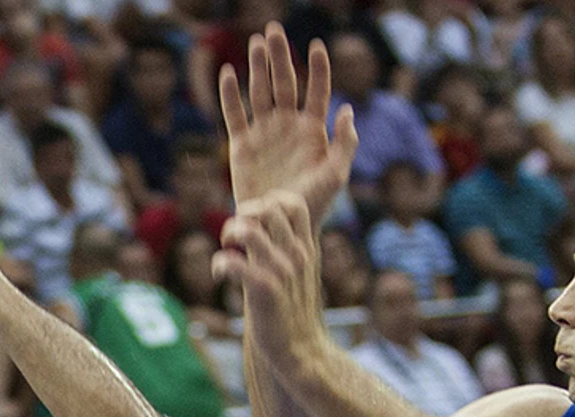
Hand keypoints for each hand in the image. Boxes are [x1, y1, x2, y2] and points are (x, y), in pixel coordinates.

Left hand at [215, 192, 331, 376]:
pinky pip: (232, 261)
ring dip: (229, 234)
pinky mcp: (264, 290)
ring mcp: (281, 271)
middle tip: (236, 237)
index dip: (268, 203)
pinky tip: (220, 276)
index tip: (255, 222)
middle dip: (243, 215)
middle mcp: (295, 255)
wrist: (301, 351)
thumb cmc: (292, 313)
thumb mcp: (298, 274)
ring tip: (228, 251)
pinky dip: (219, 264)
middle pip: (267, 208)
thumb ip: (285, 251)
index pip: (293, 204)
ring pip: (248, 229)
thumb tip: (260, 232)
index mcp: (305, 249)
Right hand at [220, 23, 358, 227]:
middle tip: (273, 30)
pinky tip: (228, 72)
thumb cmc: (311, 207)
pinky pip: (234, 115)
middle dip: (279, 56)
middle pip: (284, 83)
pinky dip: (229, 94)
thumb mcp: (335, 177)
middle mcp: (287, 126)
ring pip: (259, 92)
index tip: (317, 47)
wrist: (278, 229)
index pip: (316, 91)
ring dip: (257, 67)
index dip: (318, 69)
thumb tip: (347, 109)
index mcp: (312, 131)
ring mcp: (264, 134)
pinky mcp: (241, 146)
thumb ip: (344, 144)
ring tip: (256, 43)